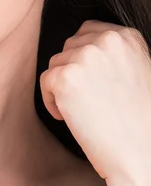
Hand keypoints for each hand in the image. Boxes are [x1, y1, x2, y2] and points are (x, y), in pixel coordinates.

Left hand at [40, 20, 150, 181]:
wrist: (142, 154)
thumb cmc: (140, 120)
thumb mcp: (137, 71)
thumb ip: (112, 54)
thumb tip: (80, 46)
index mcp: (126, 36)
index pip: (87, 30)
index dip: (82, 56)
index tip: (88, 79)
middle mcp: (106, 40)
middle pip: (68, 46)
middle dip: (72, 71)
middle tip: (87, 98)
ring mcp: (85, 57)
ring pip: (55, 64)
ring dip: (62, 86)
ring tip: (83, 110)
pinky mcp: (65, 77)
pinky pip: (45, 82)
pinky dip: (52, 102)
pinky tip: (70, 118)